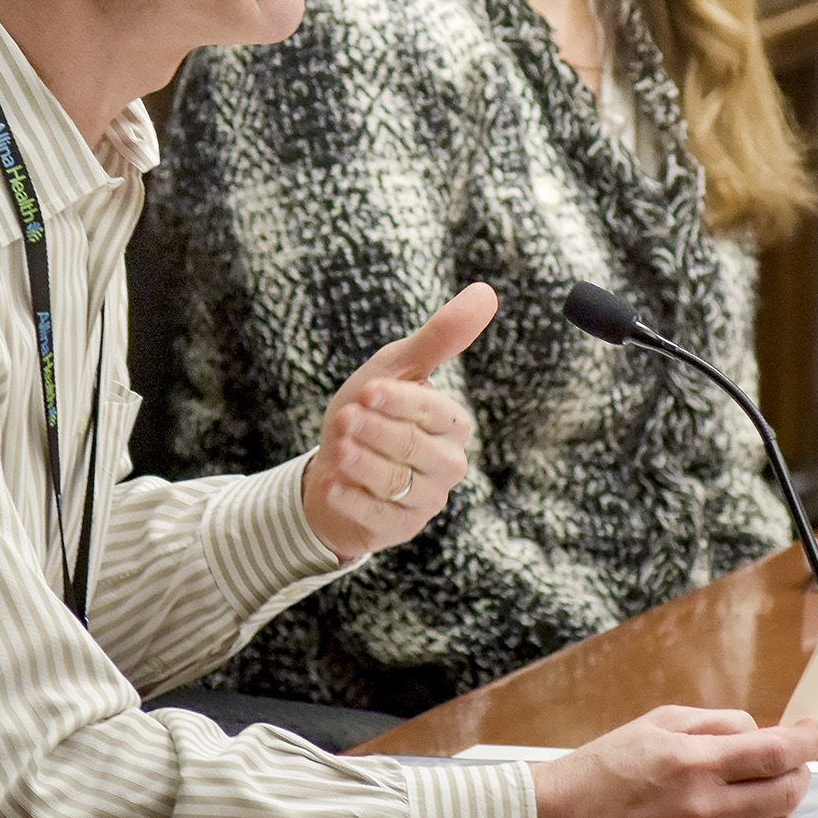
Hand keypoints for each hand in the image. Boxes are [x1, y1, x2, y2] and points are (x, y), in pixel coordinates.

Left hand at [301, 282, 496, 561]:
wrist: (335, 467)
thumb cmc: (369, 412)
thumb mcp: (396, 368)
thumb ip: (440, 336)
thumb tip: (487, 291)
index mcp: (452, 423)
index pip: (435, 413)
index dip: (401, 402)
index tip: (368, 390)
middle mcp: (447, 462)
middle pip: (416, 448)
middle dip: (377, 432)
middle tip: (345, 417)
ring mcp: (426, 499)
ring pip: (398, 482)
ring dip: (363, 464)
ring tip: (337, 448)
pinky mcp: (401, 527)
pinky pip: (379, 515)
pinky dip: (351, 499)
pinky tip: (330, 484)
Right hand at [529, 706, 817, 817]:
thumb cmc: (604, 772)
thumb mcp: (657, 723)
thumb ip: (716, 723)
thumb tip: (761, 731)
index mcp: (694, 763)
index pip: (776, 752)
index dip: (805, 739)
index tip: (810, 732)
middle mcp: (705, 810)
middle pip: (788, 791)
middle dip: (796, 770)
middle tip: (784, 761)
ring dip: (780, 805)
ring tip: (757, 792)